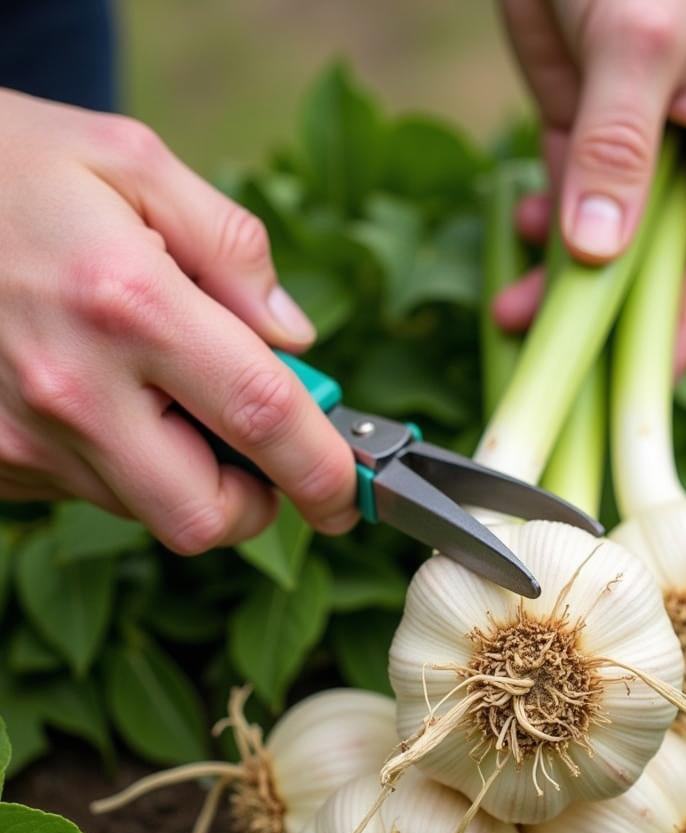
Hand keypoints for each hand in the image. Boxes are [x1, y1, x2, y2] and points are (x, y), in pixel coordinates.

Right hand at [0, 90, 357, 551]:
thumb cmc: (11, 165)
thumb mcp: (132, 161)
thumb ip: (233, 248)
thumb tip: (295, 336)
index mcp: (130, 306)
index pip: (263, 418)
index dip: (325, 471)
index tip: (350, 493)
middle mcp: (72, 391)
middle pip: (205, 515)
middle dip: (253, 500)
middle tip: (255, 449)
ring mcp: (21, 438)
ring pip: (147, 512)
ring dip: (183, 475)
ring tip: (156, 391)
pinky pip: (88, 494)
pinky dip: (121, 466)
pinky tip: (99, 399)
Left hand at [495, 0, 685, 371]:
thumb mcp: (640, 38)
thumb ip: (619, 146)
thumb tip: (597, 250)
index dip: (682, 333)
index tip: (629, 384)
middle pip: (672, 278)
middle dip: (612, 321)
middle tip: (550, 356)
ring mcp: (657, 164)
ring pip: (618, 260)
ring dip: (569, 291)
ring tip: (516, 311)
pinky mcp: (602, 150)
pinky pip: (580, 222)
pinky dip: (551, 245)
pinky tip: (528, 243)